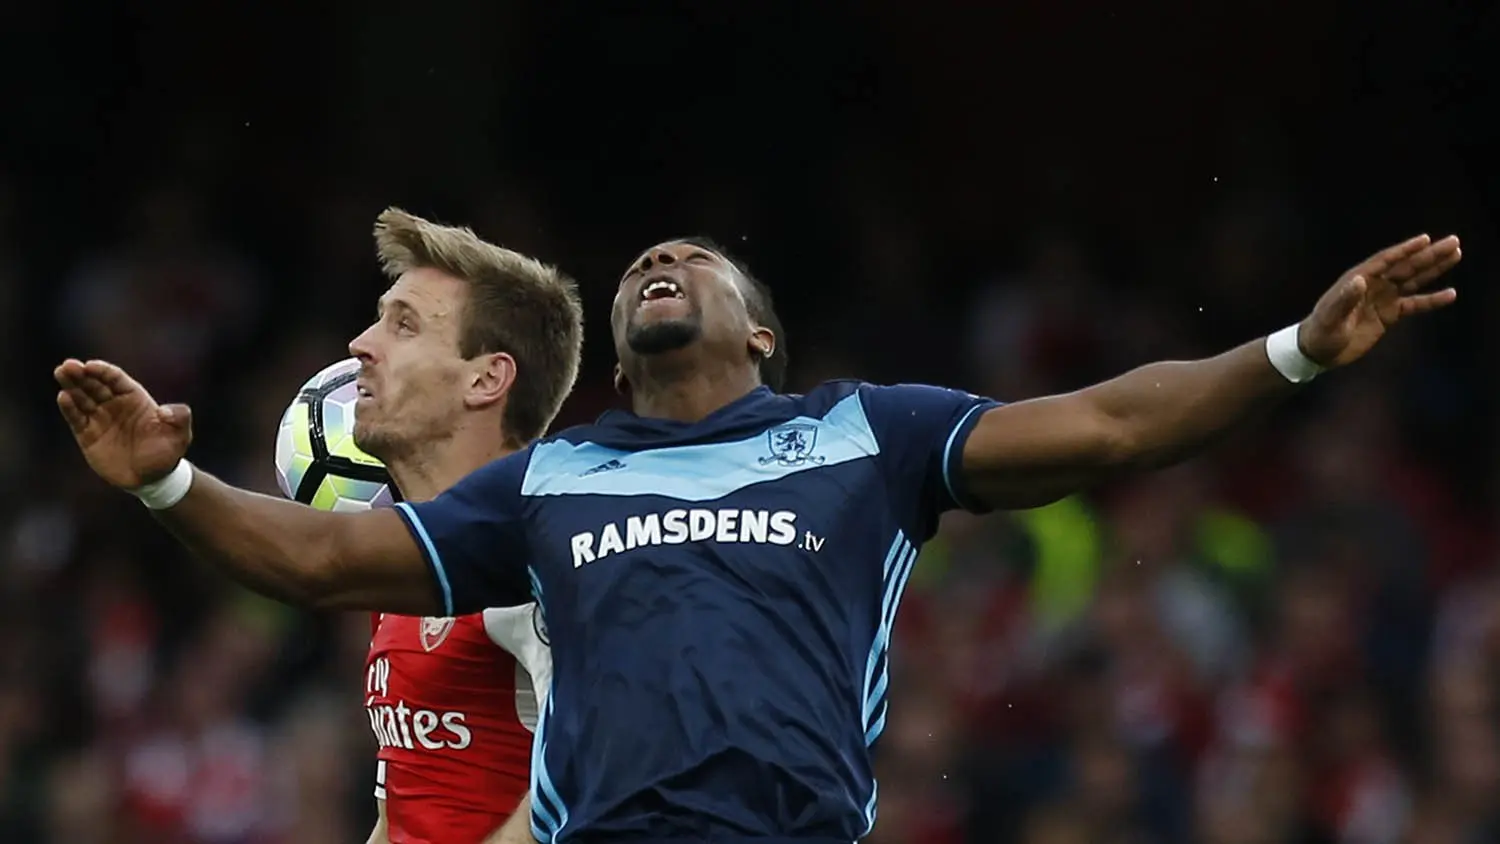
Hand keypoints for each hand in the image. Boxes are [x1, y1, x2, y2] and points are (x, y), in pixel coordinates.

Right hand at [54, 359, 192, 488]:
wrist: (153, 479)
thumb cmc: (167, 453)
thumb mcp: (180, 435)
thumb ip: (180, 418)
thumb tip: (165, 411)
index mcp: (134, 398)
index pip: (115, 379)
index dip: (102, 371)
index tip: (90, 365)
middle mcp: (114, 405)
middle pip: (94, 384)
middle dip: (81, 374)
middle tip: (68, 366)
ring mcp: (100, 419)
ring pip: (82, 397)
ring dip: (71, 385)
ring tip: (60, 373)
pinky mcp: (88, 435)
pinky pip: (76, 418)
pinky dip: (69, 407)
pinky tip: (63, 397)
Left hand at [1298, 233, 1460, 367]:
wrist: (1318, 351)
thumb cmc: (1320, 331)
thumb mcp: (1330, 317)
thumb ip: (1344, 298)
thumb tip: (1359, 279)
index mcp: (1358, 279)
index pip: (1386, 260)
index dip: (1405, 250)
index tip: (1426, 239)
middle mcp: (1373, 285)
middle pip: (1406, 266)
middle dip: (1429, 255)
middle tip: (1454, 242)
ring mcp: (1382, 299)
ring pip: (1414, 280)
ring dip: (1434, 269)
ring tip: (1456, 255)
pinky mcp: (1388, 315)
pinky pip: (1414, 304)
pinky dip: (1431, 300)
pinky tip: (1450, 294)